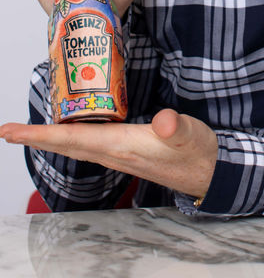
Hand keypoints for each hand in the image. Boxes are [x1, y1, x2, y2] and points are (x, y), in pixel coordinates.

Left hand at [0, 109, 217, 199]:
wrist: (211, 173)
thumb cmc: (198, 152)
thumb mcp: (190, 134)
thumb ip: (175, 127)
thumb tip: (162, 121)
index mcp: (121, 146)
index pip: (72, 140)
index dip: (40, 135)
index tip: (11, 132)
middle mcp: (114, 153)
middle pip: (65, 145)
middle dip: (34, 138)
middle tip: (5, 131)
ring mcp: (119, 154)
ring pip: (74, 145)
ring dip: (49, 139)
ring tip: (28, 132)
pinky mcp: (126, 151)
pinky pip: (88, 144)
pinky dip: (70, 137)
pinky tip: (69, 131)